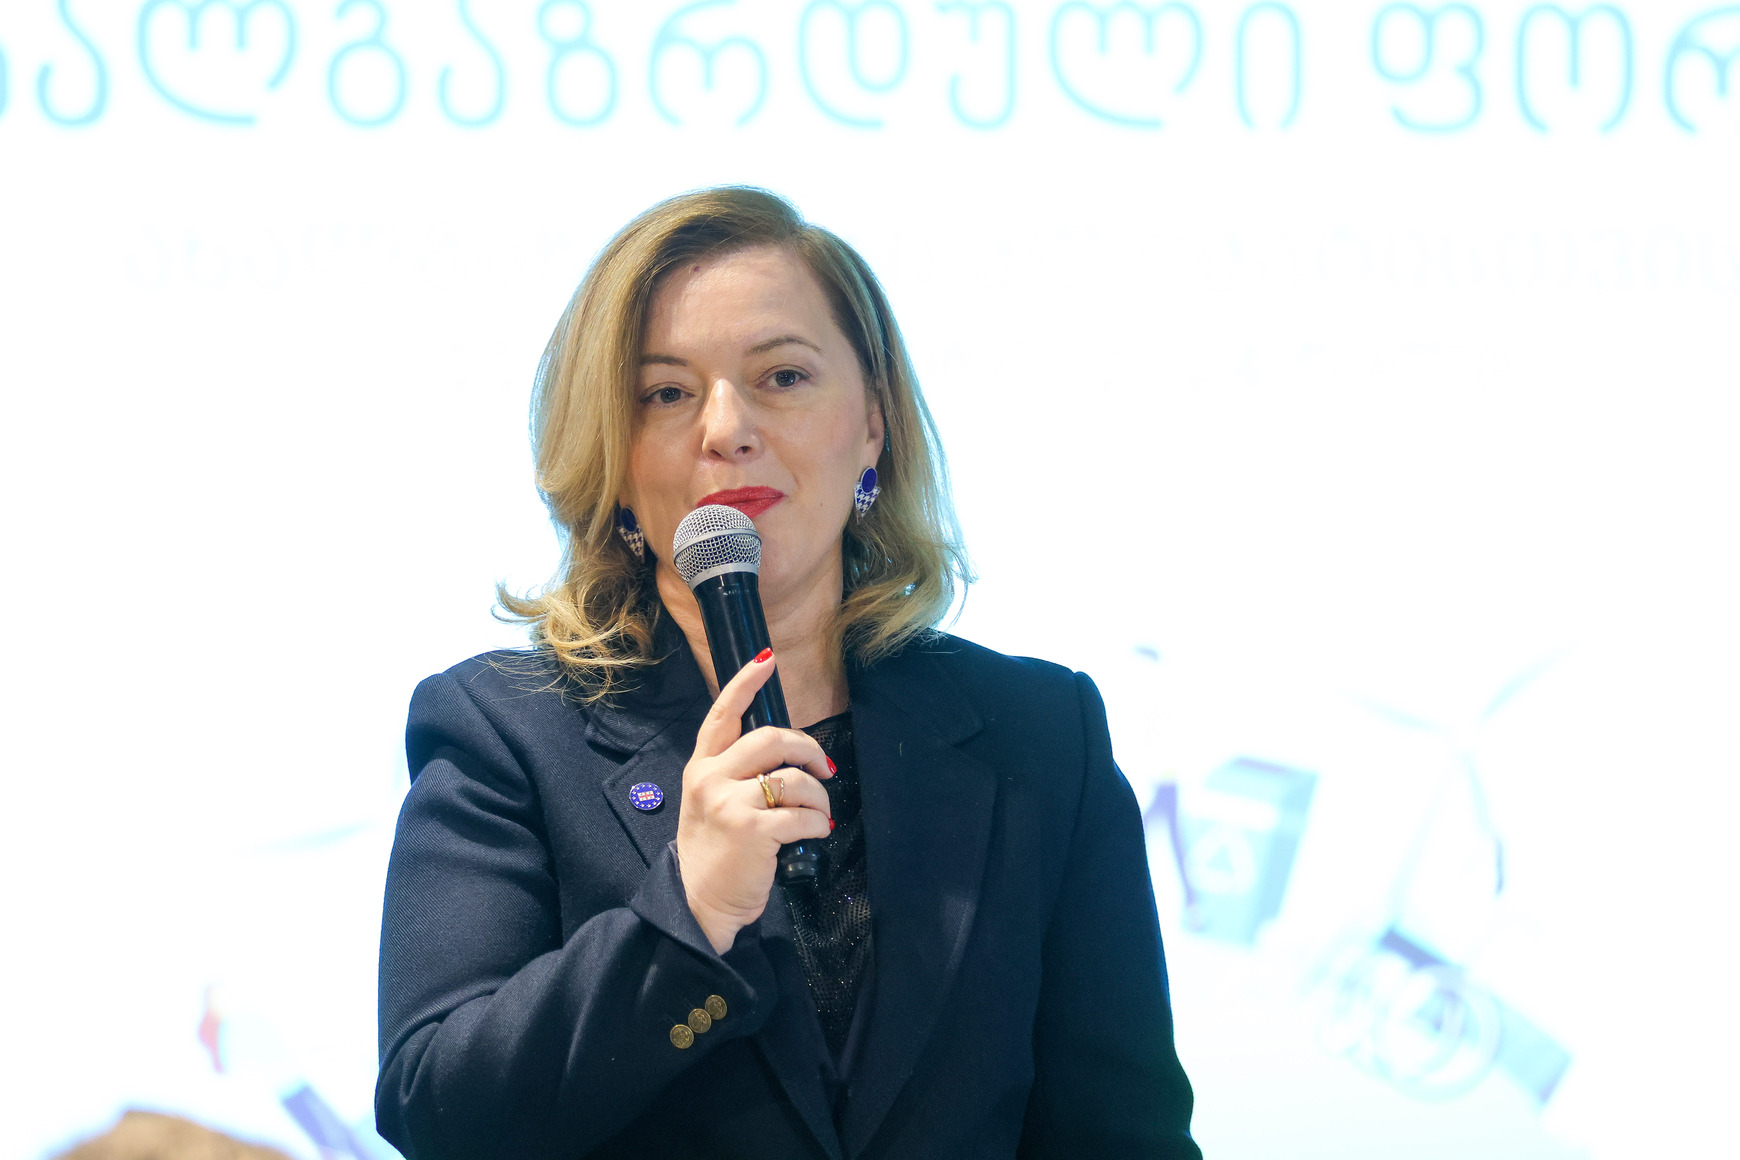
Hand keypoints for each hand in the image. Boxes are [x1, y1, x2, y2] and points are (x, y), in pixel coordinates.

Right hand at [675, 650, 832, 953]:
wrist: (698, 903)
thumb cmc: (715, 853)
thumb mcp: (711, 802)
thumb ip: (736, 772)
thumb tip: (787, 753)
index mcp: (701, 766)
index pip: (723, 713)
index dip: (746, 683)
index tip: (767, 661)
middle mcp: (710, 778)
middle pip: (772, 737)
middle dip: (809, 749)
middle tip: (825, 770)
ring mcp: (729, 803)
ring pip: (794, 778)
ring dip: (819, 796)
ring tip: (818, 814)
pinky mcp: (751, 830)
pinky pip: (803, 814)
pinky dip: (818, 824)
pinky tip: (813, 834)